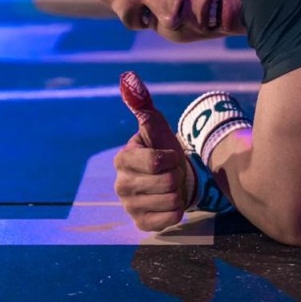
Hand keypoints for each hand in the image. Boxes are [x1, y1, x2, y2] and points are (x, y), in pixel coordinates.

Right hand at [114, 71, 192, 231]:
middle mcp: (121, 184)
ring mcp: (129, 206)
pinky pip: (171, 220)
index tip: (170, 155)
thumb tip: (127, 77)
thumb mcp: (156, 127)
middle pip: (168, 183)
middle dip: (177, 176)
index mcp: (123, 159)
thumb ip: (142, 103)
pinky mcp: (141, 224)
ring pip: (173, 201)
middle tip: (171, 172)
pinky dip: (177, 210)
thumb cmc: (162, 149)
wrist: (170, 178)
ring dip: (179, 193)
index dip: (172, 158)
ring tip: (171, 186)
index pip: (156, 162)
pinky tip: (169, 202)